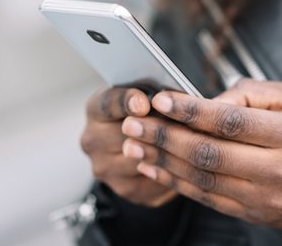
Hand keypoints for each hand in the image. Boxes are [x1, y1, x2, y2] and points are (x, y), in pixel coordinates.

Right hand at [81, 86, 177, 206]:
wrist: (142, 147)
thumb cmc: (147, 112)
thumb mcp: (145, 94)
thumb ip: (152, 92)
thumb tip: (171, 93)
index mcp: (96, 109)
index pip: (107, 104)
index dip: (127, 102)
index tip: (144, 104)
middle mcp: (93, 139)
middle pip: (125, 134)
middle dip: (154, 126)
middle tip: (179, 120)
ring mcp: (105, 167)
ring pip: (141, 157)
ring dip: (166, 148)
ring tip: (188, 138)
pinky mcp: (124, 188)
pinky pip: (153, 177)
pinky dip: (170, 168)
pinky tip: (184, 158)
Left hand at [121, 79, 281, 231]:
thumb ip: (251, 95)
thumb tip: (205, 102)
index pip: (231, 122)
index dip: (191, 111)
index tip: (160, 99)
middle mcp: (279, 170)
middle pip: (210, 154)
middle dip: (165, 137)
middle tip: (133, 122)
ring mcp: (267, 198)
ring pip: (203, 180)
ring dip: (163, 162)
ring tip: (133, 145)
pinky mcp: (256, 215)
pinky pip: (209, 199)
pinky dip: (177, 184)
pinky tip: (155, 170)